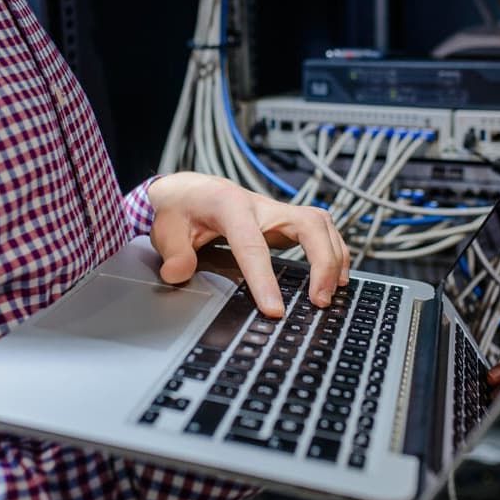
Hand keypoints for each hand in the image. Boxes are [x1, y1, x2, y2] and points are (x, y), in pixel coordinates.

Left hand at [147, 172, 349, 317]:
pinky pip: (320, 230)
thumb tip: (178, 272)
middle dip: (322, 261)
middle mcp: (260, 204)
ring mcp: (276, 210)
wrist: (187, 189)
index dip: (264, 279)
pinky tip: (335, 276)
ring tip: (332, 292)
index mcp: (229, 205)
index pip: (253, 244)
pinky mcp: (284, 220)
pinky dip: (334, 251)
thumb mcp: (165, 229)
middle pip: (308, 223)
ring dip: (334, 257)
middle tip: (320, 300)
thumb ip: (172, 252)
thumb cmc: (178, 209)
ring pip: (321, 224)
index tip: (274, 309)